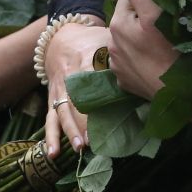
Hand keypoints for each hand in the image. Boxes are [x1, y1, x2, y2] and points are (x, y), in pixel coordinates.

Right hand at [43, 21, 108, 157]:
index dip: (96, 98)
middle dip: (83, 121)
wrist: (61, 38)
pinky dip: (51, 137)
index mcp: (84, 58)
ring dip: (70, 130)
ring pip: (62, 111)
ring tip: (80, 148)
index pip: (90, 79)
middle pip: (74, 100)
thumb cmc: (92, 40)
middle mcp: (69, 76)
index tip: (106, 116)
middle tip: (94, 140)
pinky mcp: (52, 99)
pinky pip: (50, 119)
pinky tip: (53, 153)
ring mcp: (58, 90)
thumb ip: (120, 53)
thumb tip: (141, 72)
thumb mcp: (106, 38)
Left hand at [108, 0, 177, 98]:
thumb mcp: (159, 17)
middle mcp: (111, 42)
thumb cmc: (176, 54)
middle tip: (165, 23)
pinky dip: (139, 56)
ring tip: (160, 45)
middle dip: (142, 15)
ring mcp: (117, 64)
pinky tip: (154, 62)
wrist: (183, 98)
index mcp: (118, 23)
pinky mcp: (123, 81)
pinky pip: (130, 59)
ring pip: (129, 38)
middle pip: (127, 16)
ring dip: (139, 35)